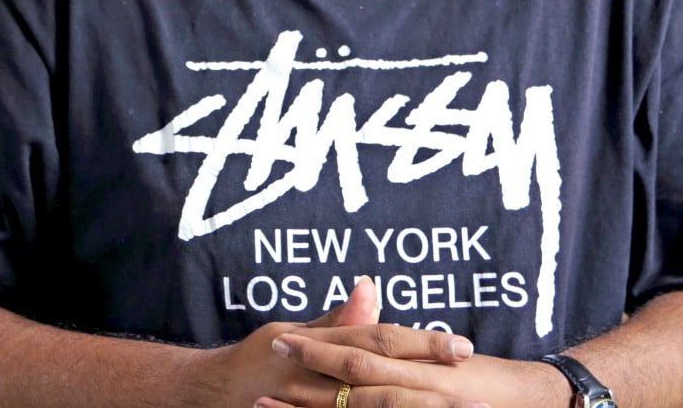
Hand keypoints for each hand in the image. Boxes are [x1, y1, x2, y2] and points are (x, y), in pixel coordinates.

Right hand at [204, 278, 485, 407]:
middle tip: (475, 380)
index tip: (460, 345)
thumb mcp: (289, 332)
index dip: (419, 342)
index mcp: (312, 345)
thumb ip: (335, 320)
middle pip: (379, 377)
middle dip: (427, 379)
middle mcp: (311, 376)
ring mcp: (305, 405)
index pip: (375, 341)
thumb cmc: (255, 361)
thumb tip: (369, 286)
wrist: (208, 394)